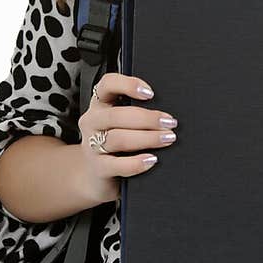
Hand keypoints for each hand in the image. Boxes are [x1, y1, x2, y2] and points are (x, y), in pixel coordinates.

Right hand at [76, 73, 177, 199]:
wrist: (96, 177)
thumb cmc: (116, 145)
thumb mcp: (124, 123)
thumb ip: (139, 113)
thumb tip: (167, 114)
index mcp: (101, 104)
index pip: (108, 84)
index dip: (128, 85)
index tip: (150, 93)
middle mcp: (93, 122)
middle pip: (116, 115)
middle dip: (147, 118)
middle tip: (169, 123)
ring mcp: (92, 145)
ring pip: (118, 138)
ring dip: (147, 138)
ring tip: (167, 139)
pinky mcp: (98, 168)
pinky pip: (117, 165)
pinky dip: (136, 163)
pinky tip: (151, 160)